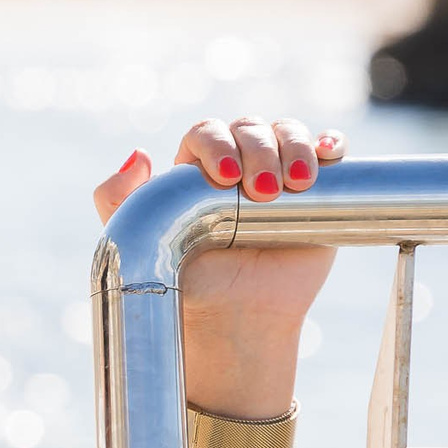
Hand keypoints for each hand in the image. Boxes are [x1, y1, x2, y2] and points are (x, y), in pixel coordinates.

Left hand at [94, 117, 345, 330]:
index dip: (216, 143)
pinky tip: (331, 152)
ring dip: (295, 146)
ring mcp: (280, 174)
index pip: (206, 133)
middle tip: (262, 192)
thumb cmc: (185, 283)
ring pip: (288, 133)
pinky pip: (327, 151)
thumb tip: (140, 153)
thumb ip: (116, 199)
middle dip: (259, 150)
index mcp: (195, 171)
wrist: (234, 319)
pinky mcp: (318, 191)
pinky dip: (331, 142)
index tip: (226, 176)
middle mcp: (238, 166)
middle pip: (249, 128)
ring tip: (296, 185)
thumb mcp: (137, 239)